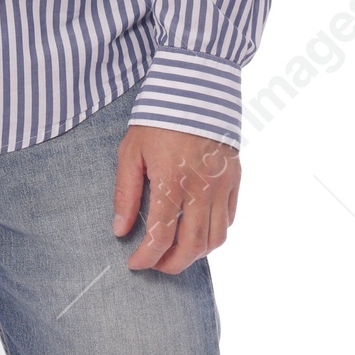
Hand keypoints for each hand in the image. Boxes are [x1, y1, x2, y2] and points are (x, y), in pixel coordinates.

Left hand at [112, 123, 238, 273]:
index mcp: (171, 182)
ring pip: (215, 239)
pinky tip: (197, 231)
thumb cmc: (157, 119)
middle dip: (171, 265)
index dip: (146, 257)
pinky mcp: (234, 180)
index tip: (134, 264)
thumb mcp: (131, 152)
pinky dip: (214, 234)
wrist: (193, 90)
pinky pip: (228, 220)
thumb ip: (126, 193)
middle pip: (192, 247)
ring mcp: (221, 186)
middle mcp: (201, 190)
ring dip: (195, 254)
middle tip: (155, 265)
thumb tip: (120, 230)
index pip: (161, 236)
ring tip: (175, 252)